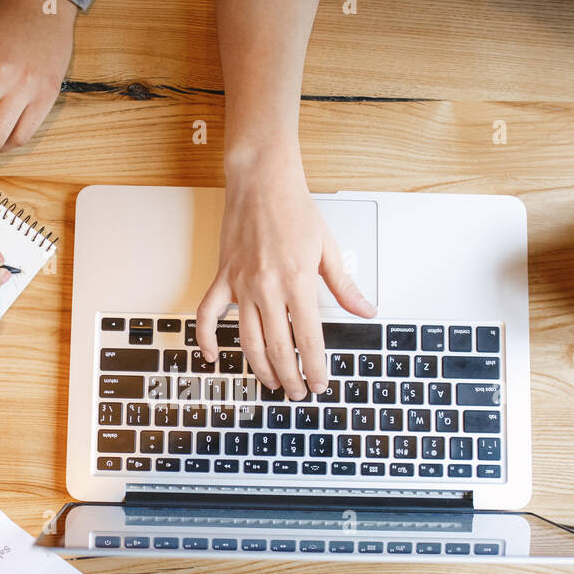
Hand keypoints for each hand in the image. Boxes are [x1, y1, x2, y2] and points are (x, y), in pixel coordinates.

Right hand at [196, 151, 375, 399]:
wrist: (261, 180)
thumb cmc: (295, 209)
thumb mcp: (328, 248)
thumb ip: (345, 286)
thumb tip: (365, 310)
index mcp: (298, 281)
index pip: (308, 339)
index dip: (314, 368)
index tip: (319, 384)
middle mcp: (268, 288)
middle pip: (279, 348)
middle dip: (290, 377)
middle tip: (297, 392)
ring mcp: (242, 285)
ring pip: (248, 341)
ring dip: (261, 368)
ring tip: (273, 382)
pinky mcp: (223, 278)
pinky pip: (208, 315)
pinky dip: (207, 339)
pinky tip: (214, 357)